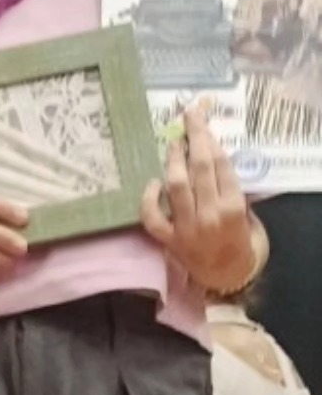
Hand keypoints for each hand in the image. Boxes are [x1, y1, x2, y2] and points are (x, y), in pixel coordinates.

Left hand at [141, 105, 258, 291]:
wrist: (228, 277)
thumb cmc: (239, 239)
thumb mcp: (246, 213)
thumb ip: (231, 188)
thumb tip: (211, 154)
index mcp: (234, 208)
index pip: (221, 165)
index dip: (210, 139)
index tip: (202, 120)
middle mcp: (210, 215)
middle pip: (200, 168)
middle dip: (194, 138)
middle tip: (188, 116)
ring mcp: (187, 228)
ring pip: (176, 186)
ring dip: (173, 160)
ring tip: (173, 142)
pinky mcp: (169, 239)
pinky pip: (153, 216)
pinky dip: (149, 198)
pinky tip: (153, 183)